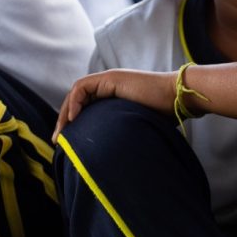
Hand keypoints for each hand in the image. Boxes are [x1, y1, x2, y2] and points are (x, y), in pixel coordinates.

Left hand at [53, 69, 175, 141]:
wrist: (178, 99)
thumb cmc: (165, 115)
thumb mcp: (137, 126)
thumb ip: (122, 132)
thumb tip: (112, 158)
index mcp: (115, 97)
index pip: (85, 106)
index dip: (73, 122)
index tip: (67, 143)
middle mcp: (109, 86)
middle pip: (77, 99)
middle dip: (64, 120)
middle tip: (58, 141)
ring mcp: (110, 80)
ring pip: (76, 92)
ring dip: (65, 112)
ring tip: (62, 133)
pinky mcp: (111, 79)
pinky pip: (83, 87)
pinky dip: (75, 102)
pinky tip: (74, 119)